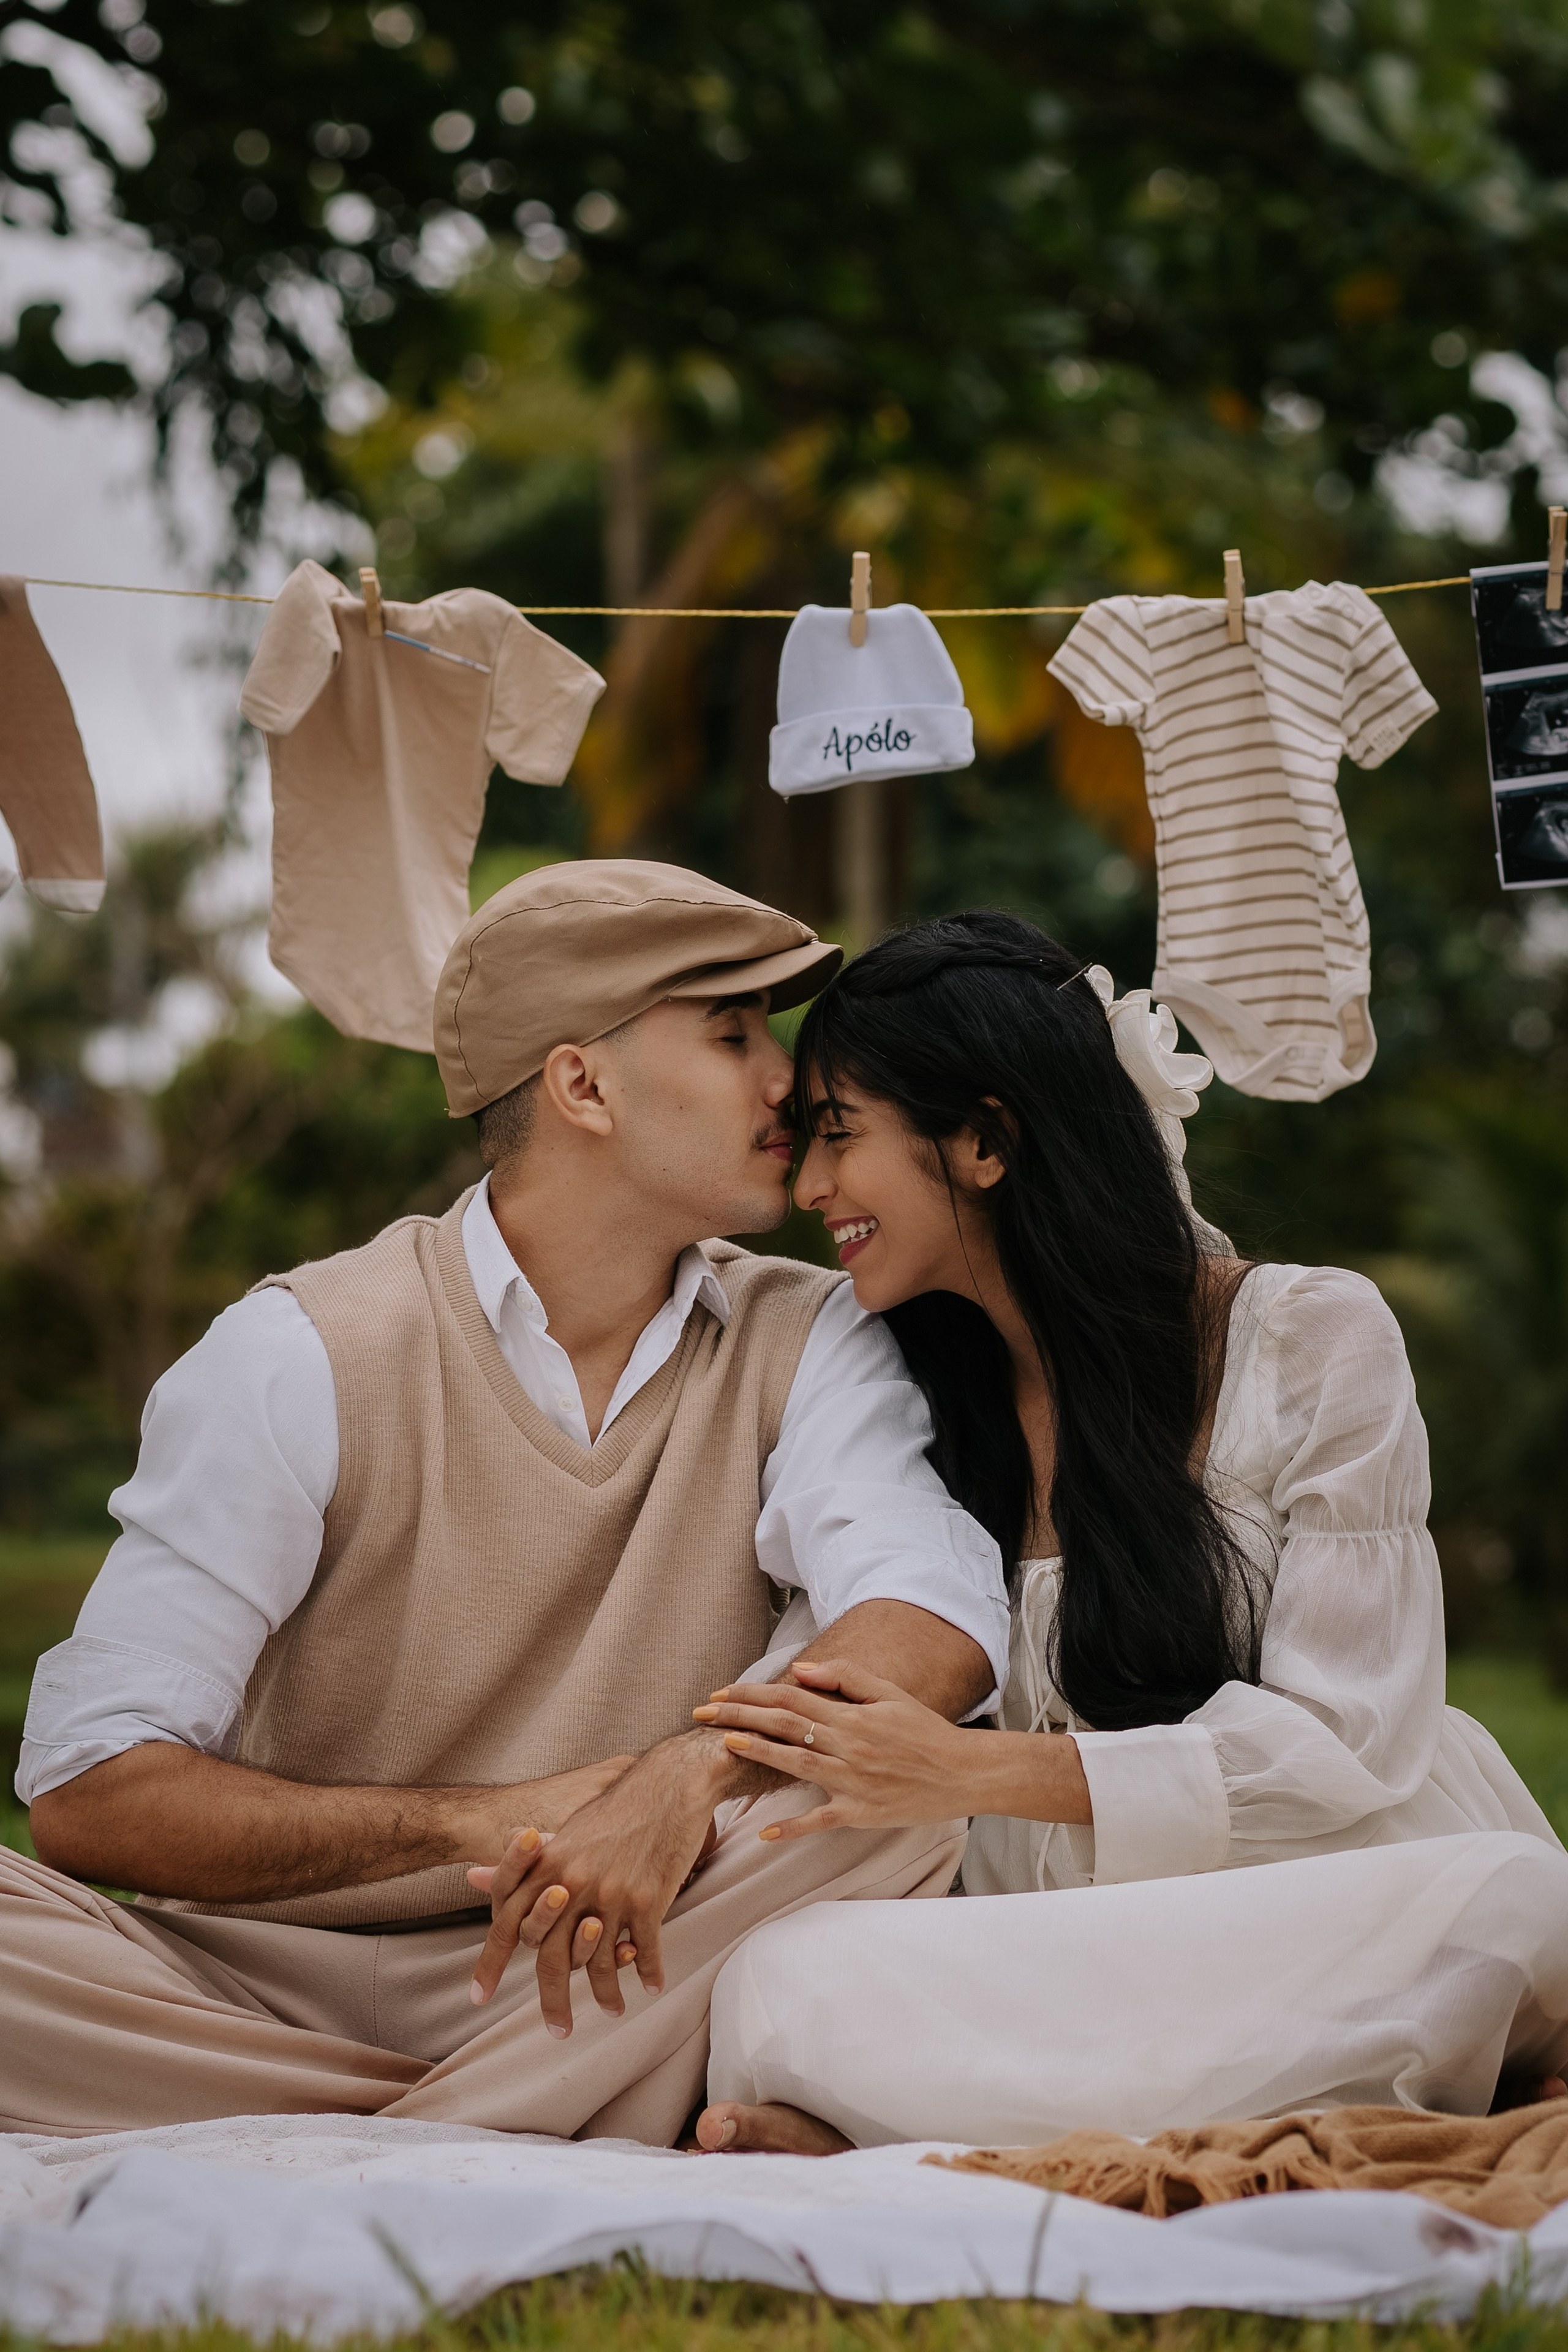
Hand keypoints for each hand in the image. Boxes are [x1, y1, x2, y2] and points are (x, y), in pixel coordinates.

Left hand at [465, 1734, 729, 2032]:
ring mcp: (612, 1894)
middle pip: (553, 1958)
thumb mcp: (564, 1833)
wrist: (669, 1785)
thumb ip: (521, 1865)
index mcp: (548, 1867)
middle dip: (553, 2002)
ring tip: (612, 2010)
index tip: (478, 1997)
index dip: (490, 1963)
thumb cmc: (616, 1809)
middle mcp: (573, 1884)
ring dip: (607, 1994)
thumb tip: (472, 1877)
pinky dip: (648, 1973)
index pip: (508, 1924)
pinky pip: (643, 1951)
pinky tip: (652, 1986)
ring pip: (602, 1963)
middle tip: (559, 2031)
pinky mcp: (649, 1899)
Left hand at [692, 1659, 973, 1839]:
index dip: (751, 1693)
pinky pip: (820, 1820)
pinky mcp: (860, 1813)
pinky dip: (792, 1827)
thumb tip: (800, 1669)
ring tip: (724, 1746)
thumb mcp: (889, 1693)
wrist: (962, 1772)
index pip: (790, 1698)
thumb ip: (844, 1678)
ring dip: (757, 1754)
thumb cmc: (925, 1731)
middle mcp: (847, 1746)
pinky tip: (763, 1832)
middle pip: (784, 1726)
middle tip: (702, 1714)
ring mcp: (852, 1781)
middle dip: (739, 1716)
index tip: (720, 1693)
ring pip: (795, 1765)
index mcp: (851, 1716)